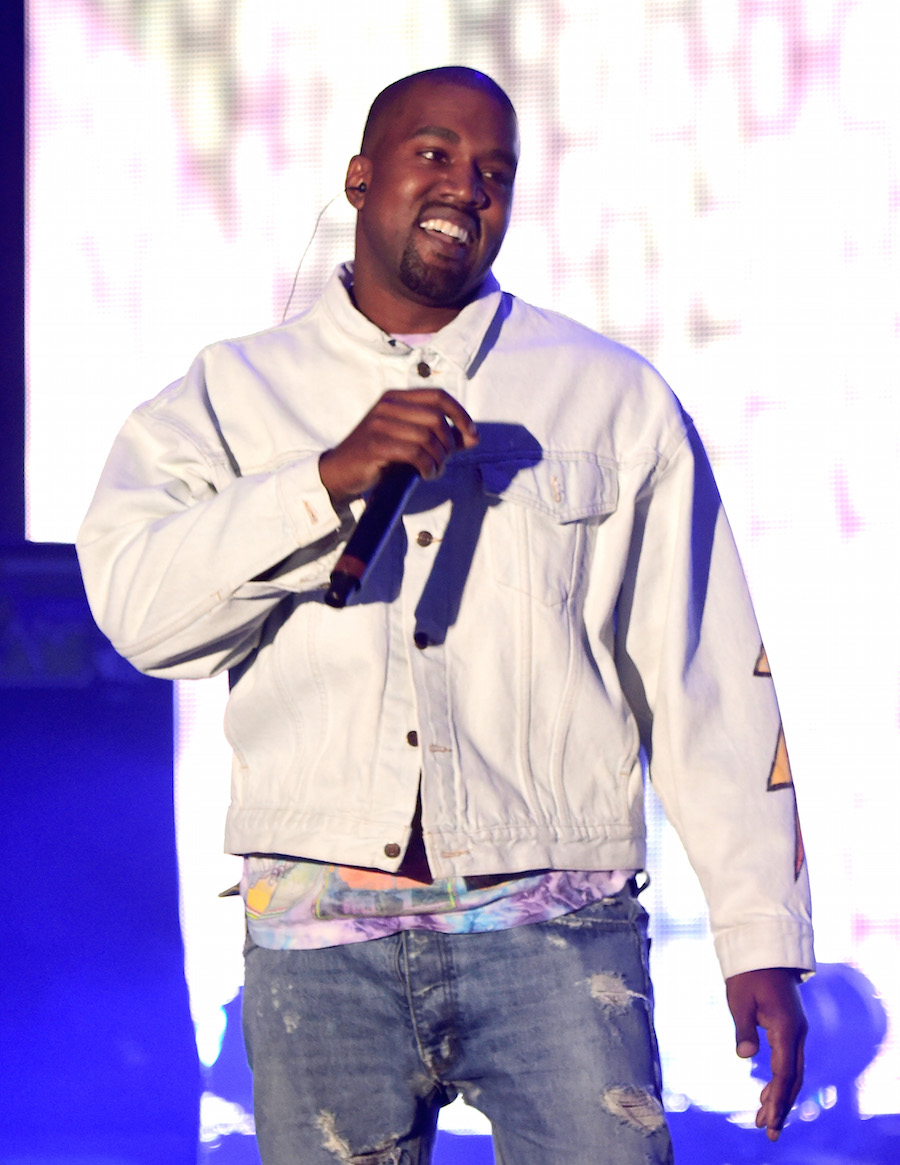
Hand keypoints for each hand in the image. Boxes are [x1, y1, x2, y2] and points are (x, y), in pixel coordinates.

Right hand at [319, 388, 478, 505]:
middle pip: (436, 419)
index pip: (438, 396)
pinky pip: (414, 454)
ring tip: (433, 470)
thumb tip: (473, 437)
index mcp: (396, 398)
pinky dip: (427, 467)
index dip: (460, 414)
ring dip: (438, 459)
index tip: (471, 434)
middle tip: (443, 461)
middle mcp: (387, 406)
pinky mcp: (375, 446)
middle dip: (448, 443)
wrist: (339, 471)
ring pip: (427, 437)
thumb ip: (440, 437)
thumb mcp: (409, 440)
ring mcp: (379, 424)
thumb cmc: (378, 456)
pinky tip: (425, 474)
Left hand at [725, 967, 806, 1140]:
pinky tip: (767, 1096)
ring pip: (793, 1072)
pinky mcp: (790, 1029)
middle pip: (793, 1077)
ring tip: (765, 1121)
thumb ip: (743, 1028)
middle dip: (782, 1105)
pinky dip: (781, 1081)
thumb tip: (746, 1057)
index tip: (770, 1118)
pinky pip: (789, 1062)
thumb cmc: (748, 974)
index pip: (785, 1071)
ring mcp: (795, 1031)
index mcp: (785, 1026)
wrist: (764, 951)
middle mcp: (796, 1032)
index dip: (778, 1097)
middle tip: (768, 1131)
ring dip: (781, 1096)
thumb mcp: (739, 999)